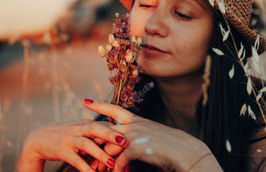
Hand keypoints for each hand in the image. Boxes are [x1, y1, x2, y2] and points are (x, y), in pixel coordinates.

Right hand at [16, 119, 125, 171]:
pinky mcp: (62, 151)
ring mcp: (70, 139)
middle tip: (125, 142)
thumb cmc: (64, 135)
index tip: (131, 136)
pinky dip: (84, 168)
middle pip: (96, 128)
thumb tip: (116, 137)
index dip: (118, 130)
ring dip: (100, 154)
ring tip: (112, 164)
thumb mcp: (80, 130)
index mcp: (85, 123)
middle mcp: (78, 129)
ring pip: (86, 145)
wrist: (37, 139)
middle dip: (111, 134)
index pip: (104, 124)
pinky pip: (75, 161)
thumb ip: (96, 133)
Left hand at [84, 99, 213, 171]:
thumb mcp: (151, 138)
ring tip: (94, 171)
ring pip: (108, 147)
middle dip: (92, 142)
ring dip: (100, 162)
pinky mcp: (136, 147)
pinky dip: (115, 170)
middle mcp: (134, 125)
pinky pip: (118, 161)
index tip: (86, 101)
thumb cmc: (169, 147)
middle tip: (81, 151)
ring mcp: (134, 135)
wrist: (185, 151)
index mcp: (137, 120)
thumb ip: (135, 140)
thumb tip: (123, 146)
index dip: (99, 105)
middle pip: (105, 131)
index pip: (115, 109)